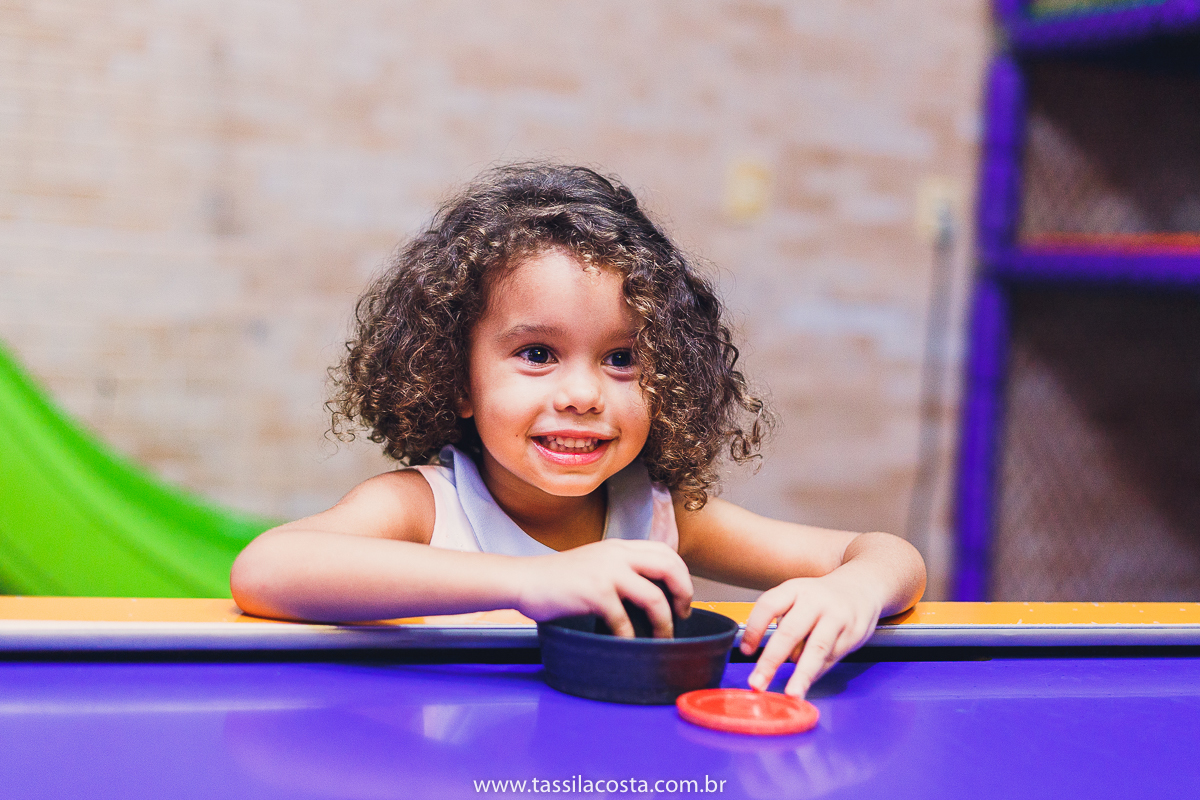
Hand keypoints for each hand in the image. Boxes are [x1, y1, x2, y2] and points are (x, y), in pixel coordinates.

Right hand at [513, 540, 692, 637]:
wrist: (524, 580)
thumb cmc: (557, 578)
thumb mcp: (595, 562)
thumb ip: (621, 569)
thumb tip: (650, 592)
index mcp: (620, 547)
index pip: (666, 552)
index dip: (682, 576)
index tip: (681, 598)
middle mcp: (617, 555)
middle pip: (670, 569)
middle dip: (684, 595)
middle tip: (682, 616)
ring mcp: (606, 573)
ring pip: (655, 598)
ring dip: (664, 623)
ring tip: (662, 637)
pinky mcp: (594, 593)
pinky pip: (624, 621)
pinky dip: (631, 637)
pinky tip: (628, 645)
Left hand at [739, 573, 882, 696]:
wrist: (862, 586)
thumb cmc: (821, 598)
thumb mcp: (798, 597)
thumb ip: (784, 623)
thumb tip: (771, 660)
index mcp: (795, 589)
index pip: (768, 606)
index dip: (754, 629)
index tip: (745, 652)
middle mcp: (815, 601)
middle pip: (790, 632)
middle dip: (771, 660)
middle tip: (758, 682)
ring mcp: (837, 616)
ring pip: (816, 649)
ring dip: (802, 674)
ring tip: (792, 693)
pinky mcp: (854, 632)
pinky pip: (831, 657)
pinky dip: (817, 671)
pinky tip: (807, 680)